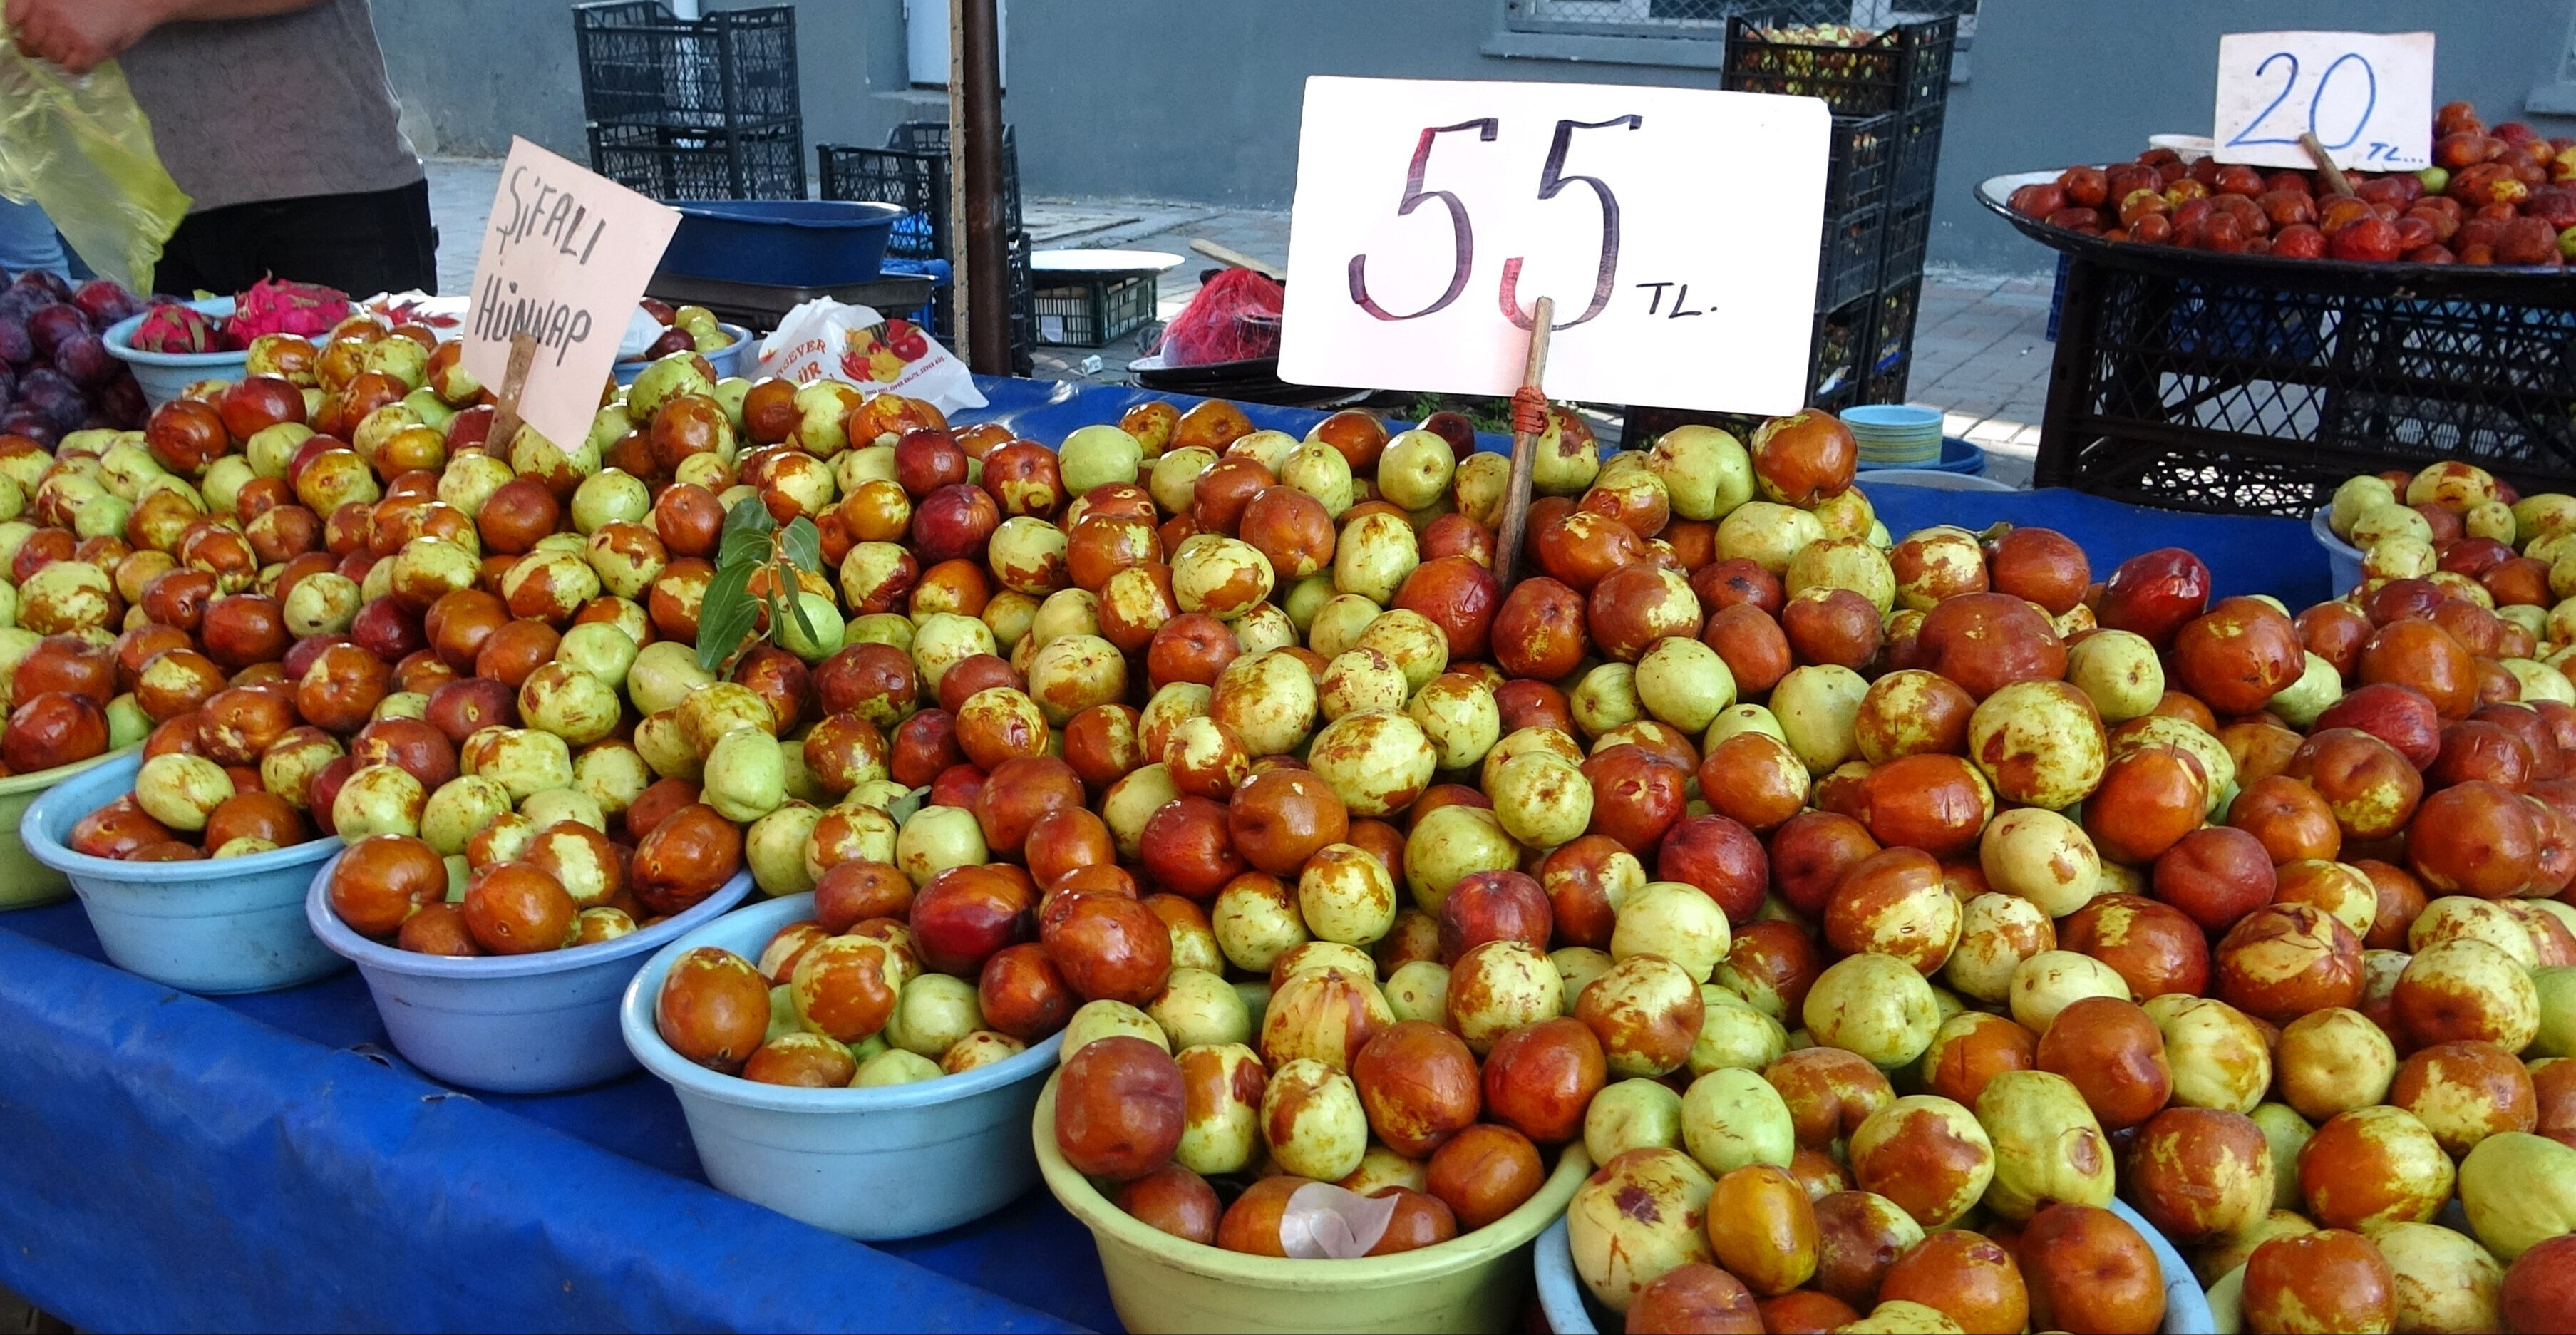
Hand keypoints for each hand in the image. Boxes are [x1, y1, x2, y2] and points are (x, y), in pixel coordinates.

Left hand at [6, 0, 170, 74]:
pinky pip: (73, 68)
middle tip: (61, 42)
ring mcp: (67, 32)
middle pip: (31, 43)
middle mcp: (48, 13)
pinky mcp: (87, 49)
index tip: (29, 30)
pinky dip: (81, 66)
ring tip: (80, 45)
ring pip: (52, 58)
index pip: (13, 18)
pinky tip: (91, 53)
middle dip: (43, 46)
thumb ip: (43, 5)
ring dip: (64, 56)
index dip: (20, 27)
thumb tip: (24, 29)